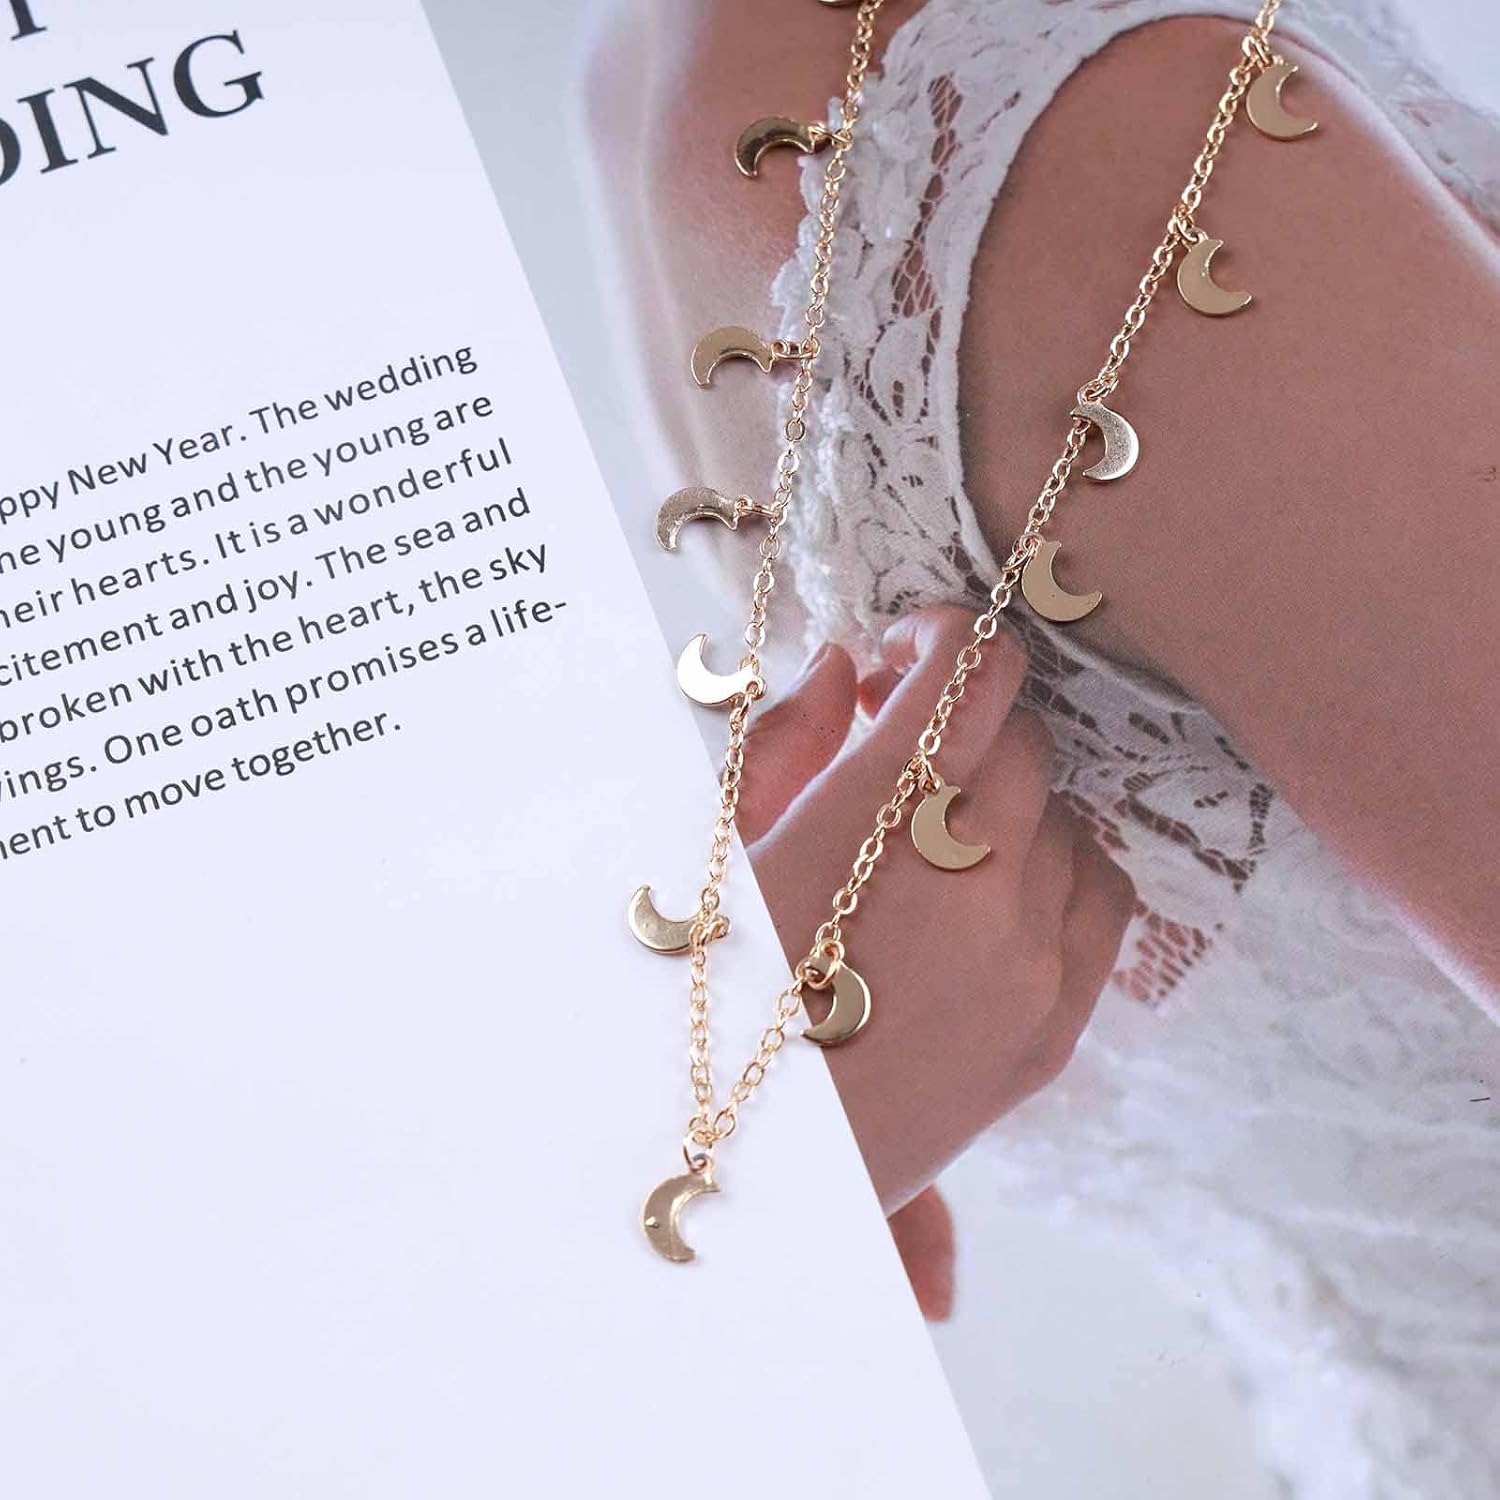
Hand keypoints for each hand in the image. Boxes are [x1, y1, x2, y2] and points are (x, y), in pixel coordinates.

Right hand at [740, 607, 1134, 1210]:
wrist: (752, 1168)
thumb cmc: (711, 1000)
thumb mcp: (717, 856)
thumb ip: (787, 741)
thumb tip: (850, 666)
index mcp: (872, 817)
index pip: (969, 675)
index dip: (945, 639)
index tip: (909, 649)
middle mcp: (969, 871)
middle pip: (1020, 737)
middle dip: (965, 722)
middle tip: (909, 749)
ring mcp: (1025, 952)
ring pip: (1067, 812)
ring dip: (1010, 797)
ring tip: (947, 832)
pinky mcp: (1055, 1021)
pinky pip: (1107, 893)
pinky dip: (1066, 866)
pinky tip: (1009, 884)